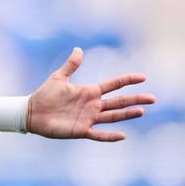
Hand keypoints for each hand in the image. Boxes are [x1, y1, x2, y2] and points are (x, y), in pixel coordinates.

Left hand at [27, 48, 154, 141]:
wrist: (31, 112)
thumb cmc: (44, 95)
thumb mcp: (58, 77)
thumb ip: (71, 65)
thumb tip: (79, 49)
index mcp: (89, 92)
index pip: (113, 85)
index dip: (127, 80)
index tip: (143, 77)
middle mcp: (92, 105)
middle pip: (119, 102)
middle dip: (135, 99)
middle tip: (153, 98)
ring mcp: (88, 118)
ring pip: (113, 117)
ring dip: (127, 114)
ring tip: (142, 111)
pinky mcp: (81, 130)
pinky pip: (98, 134)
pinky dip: (110, 136)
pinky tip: (123, 136)